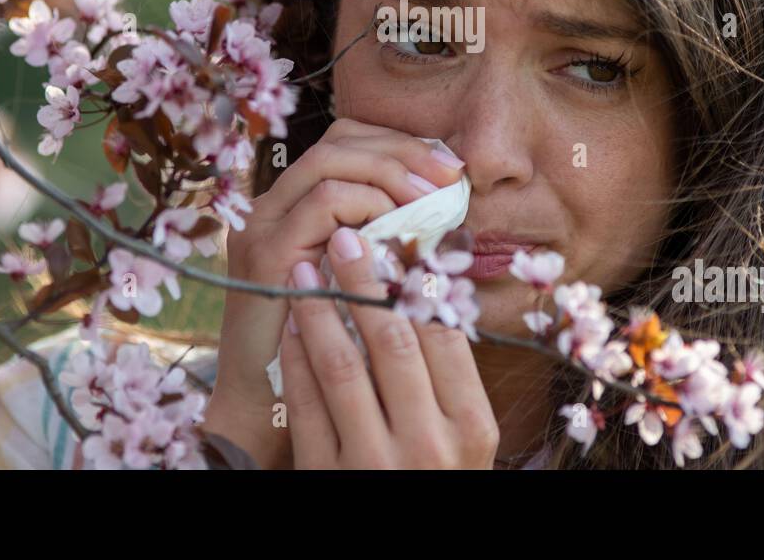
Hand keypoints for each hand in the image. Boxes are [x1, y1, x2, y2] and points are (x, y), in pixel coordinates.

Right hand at [201, 118, 465, 468]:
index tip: (446, 167)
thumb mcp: (362, 278)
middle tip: (447, 176)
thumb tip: (447, 204)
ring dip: (389, 174)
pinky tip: (397, 227)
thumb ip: (387, 238)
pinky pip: (321, 204)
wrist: (265, 404)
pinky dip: (367, 204)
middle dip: (401, 150)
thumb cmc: (325, 345)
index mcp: (294, 205)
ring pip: (327, 163)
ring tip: (428, 200)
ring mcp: (263, 227)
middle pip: (336, 141)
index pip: (344, 141)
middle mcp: (272, 207)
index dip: (397, 143)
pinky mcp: (266, 254)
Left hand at [277, 225, 499, 468]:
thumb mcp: (462, 436)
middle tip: (346, 235)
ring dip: (319, 309)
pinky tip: (291, 324)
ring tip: (306, 268)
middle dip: (365, 280)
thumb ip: (447, 376)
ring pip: (343, 366)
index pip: (443, 335)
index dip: (415, 281)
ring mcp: (374, 463)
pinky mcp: (328, 477)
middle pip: (393, 341)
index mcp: (472, 426)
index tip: (394, 240)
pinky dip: (296, 358)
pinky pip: (306, 405)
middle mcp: (429, 444)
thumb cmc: (437, 476)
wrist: (408, 554)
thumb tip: (425, 285)